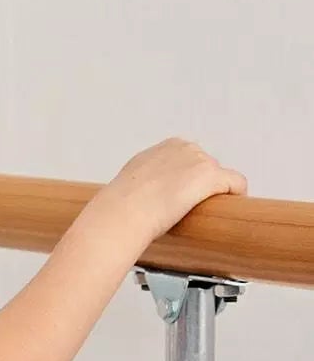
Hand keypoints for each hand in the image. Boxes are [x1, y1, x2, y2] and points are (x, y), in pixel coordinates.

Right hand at [101, 139, 246, 245]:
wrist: (125, 211)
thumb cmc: (124, 203)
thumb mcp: (133, 180)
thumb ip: (148, 178)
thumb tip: (150, 194)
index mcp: (166, 147)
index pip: (191, 160)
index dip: (189, 180)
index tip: (183, 196)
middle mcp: (185, 148)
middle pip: (207, 168)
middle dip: (202, 186)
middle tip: (190, 209)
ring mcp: (200, 161)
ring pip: (221, 177)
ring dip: (215, 193)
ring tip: (200, 213)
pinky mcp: (212, 176)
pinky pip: (237, 183)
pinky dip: (236, 195)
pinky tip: (227, 209)